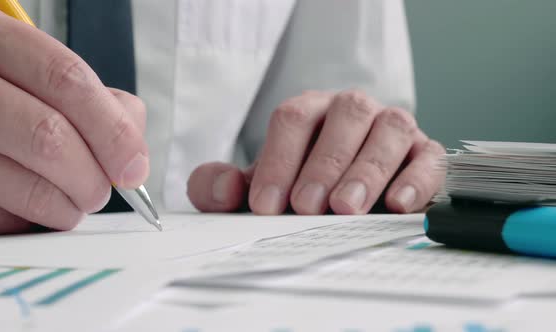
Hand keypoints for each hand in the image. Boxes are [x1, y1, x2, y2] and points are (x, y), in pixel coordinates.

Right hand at [0, 1, 148, 234]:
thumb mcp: (36, 65)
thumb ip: (94, 99)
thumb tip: (130, 157)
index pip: (66, 80)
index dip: (112, 131)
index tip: (133, 168)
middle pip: (46, 136)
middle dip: (90, 178)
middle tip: (100, 191)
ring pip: (18, 183)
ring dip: (61, 206)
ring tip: (70, 202)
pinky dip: (22, 218)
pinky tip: (29, 202)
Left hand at [188, 90, 444, 214]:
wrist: (343, 193)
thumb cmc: (296, 187)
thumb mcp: (256, 189)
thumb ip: (222, 186)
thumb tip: (223, 188)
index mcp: (310, 110)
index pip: (292, 119)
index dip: (278, 160)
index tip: (266, 205)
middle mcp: (353, 110)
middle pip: (345, 117)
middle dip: (325, 164)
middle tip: (308, 207)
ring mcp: (391, 127)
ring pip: (389, 130)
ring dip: (368, 170)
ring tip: (347, 208)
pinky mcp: (424, 153)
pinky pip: (429, 158)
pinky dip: (417, 179)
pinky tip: (399, 204)